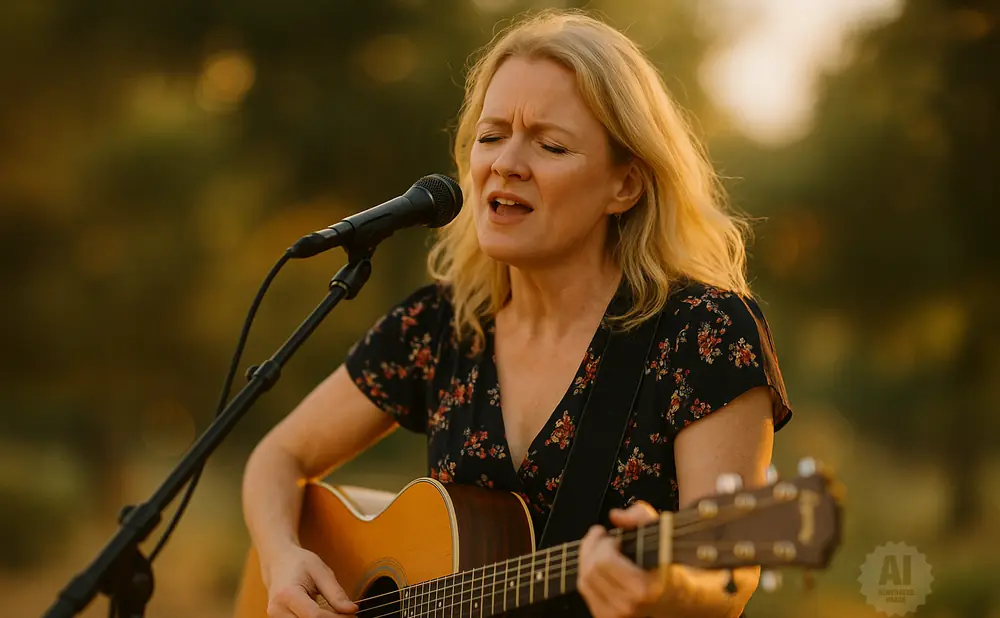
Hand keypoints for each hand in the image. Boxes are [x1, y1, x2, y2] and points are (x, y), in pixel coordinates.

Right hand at [264, 545, 357, 616]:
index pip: (315, 616)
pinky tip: (324, 616)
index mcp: (287, 594)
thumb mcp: (321, 572)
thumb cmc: (299, 563)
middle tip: (346, 614)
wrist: (277, 561)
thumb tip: (352, 610)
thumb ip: (336, 593)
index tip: (352, 615)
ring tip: (335, 613)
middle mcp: (277, 610)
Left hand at [577, 501, 667, 617]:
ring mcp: (616, 614)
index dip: (605, 542)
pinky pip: (585, 590)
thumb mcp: (661, 532)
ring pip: (584, 580)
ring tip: (601, 549)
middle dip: (593, 547)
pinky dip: (587, 573)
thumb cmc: (669, 564)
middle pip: (591, 569)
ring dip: (588, 559)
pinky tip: (599, 565)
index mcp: (643, 588)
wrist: (677, 595)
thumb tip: (616, 516)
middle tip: (604, 538)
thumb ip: (640, 517)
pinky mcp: (606, 616)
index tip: (614, 537)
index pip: (604, 560)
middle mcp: (628, 605)